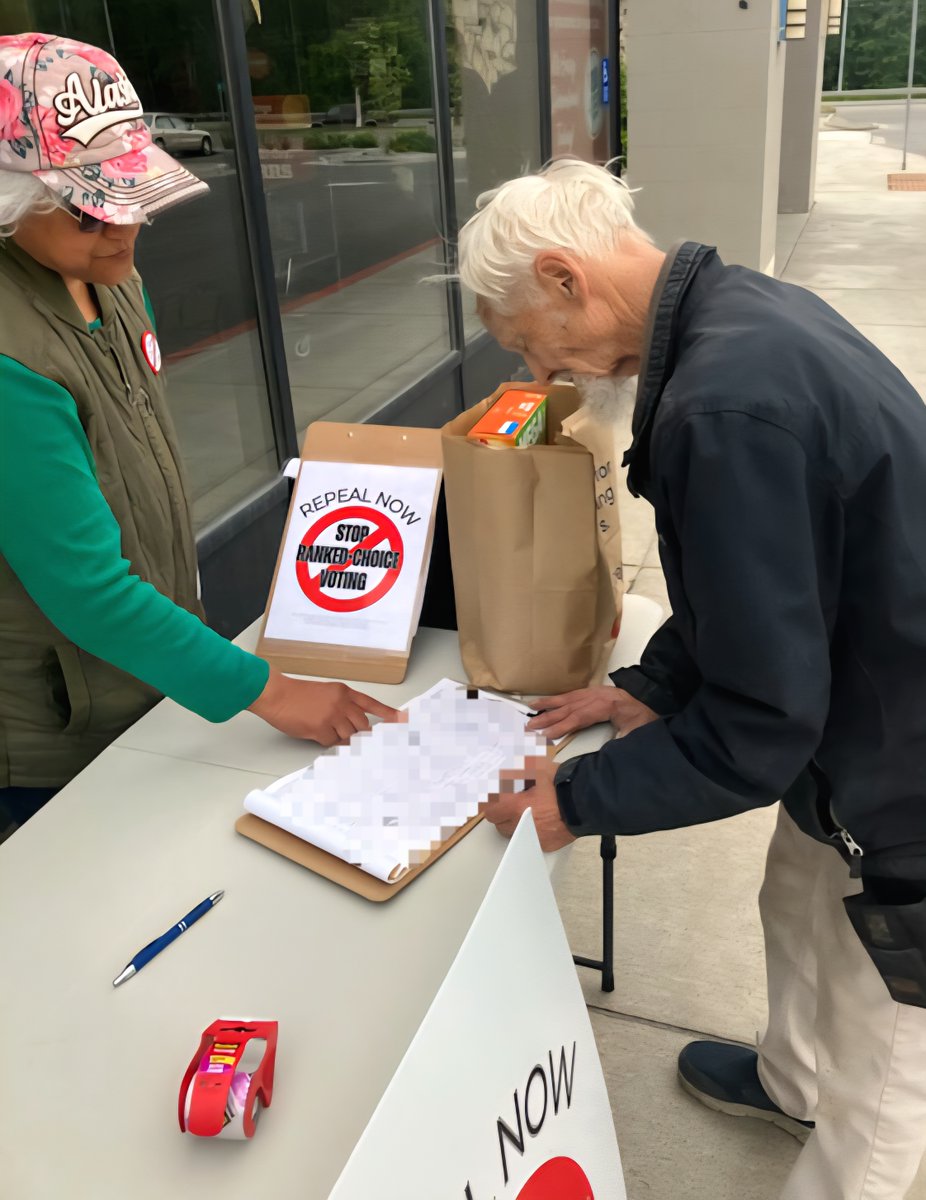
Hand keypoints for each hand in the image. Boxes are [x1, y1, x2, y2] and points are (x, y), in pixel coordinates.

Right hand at [248, 668, 397, 745]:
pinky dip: (324, 740)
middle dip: (356, 732)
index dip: (389, 714)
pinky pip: (332, 742)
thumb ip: (342, 705)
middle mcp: (342, 703)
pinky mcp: (322, 730)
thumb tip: (352, 725)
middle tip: (342, 731)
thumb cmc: (298, 695)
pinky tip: (314, 730)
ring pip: (348, 736)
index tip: (403, 720)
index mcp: (344, 692)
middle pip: (362, 726)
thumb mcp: (326, 693)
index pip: (372, 704)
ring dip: (338, 737)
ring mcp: (333, 717)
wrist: (277, 695)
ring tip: (322, 727)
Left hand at [482, 756, 575, 851]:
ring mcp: (534, 837)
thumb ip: (515, 771)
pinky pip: (532, 840)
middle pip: (500, 824)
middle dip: (503, 814)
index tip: (495, 799)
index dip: (492, 804)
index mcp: (514, 806)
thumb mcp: (534, 768)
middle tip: (512, 803)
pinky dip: (533, 832)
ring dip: (515, 824)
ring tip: (527, 811)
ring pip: (514, 834)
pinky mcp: (547, 845)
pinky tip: (542, 821)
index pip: (490, 811)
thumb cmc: (561, 783)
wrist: (586, 800)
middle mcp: (521, 825)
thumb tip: (504, 772)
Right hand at [526, 686, 659, 739]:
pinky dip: (556, 700)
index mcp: (609, 707)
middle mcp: (600, 696)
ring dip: (547, 706)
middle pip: (570, 707)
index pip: (581, 717)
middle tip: (530, 725)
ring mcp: (595, 693)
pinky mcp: (593, 693)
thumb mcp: (634, 738)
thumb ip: (616, 748)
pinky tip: (544, 702)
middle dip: (548, 717)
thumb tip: (597, 761)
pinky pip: (571, 696)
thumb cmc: (642, 727)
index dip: (563, 726)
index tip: (546, 735)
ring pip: (568, 700)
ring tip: (530, 710)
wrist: (650, 710)